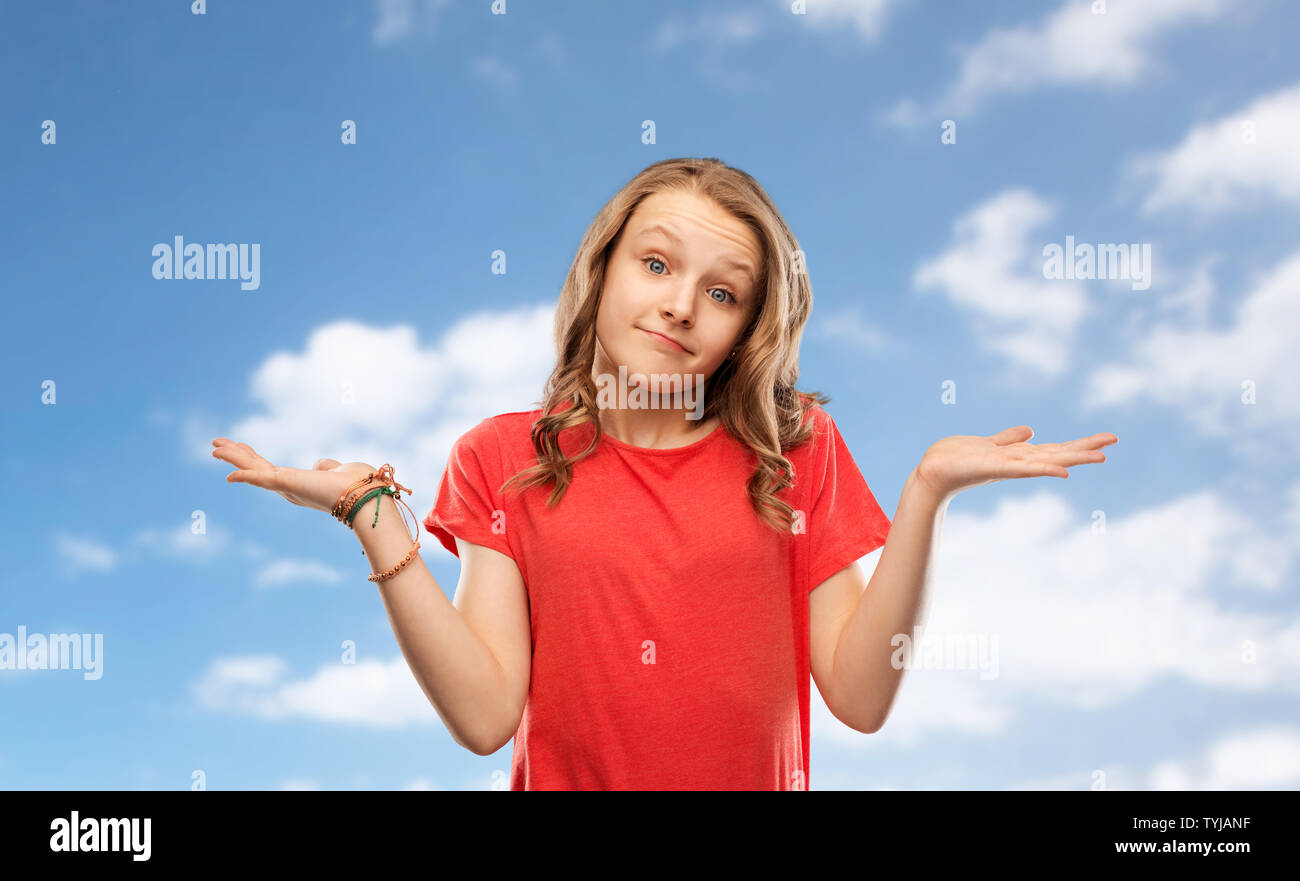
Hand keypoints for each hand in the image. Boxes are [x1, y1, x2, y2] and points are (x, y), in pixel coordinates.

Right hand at [211, 438, 378, 513]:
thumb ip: (327, 467)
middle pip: (255, 468)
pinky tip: (228, 475)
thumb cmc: (358, 486)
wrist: (366, 497)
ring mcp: (285, 487)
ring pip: (252, 469)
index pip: (269, 469)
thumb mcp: (339, 470)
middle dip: (235, 455)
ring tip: (213, 447)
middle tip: (215, 445)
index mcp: (298, 484)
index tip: (241, 446)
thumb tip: (320, 465)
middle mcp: (288, 488)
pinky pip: (259, 477)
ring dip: (233, 457)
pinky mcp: (285, 483)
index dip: (253, 458)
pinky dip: (244, 475)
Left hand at [913, 426, 1117, 500]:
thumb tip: (1030, 431)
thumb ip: (1008, 439)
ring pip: (1046, 461)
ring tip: (1100, 457)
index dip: (1079, 444)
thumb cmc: (956, 459)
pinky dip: (1042, 469)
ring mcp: (1008, 467)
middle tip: (1113, 441)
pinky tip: (1062, 470)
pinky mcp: (993, 468)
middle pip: (1057, 454)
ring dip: (1072, 459)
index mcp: (1018, 456)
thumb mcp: (988, 444)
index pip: (1054, 448)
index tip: (1106, 439)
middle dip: (1085, 448)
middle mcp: (1018, 463)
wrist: (931, 472)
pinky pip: (1022, 469)